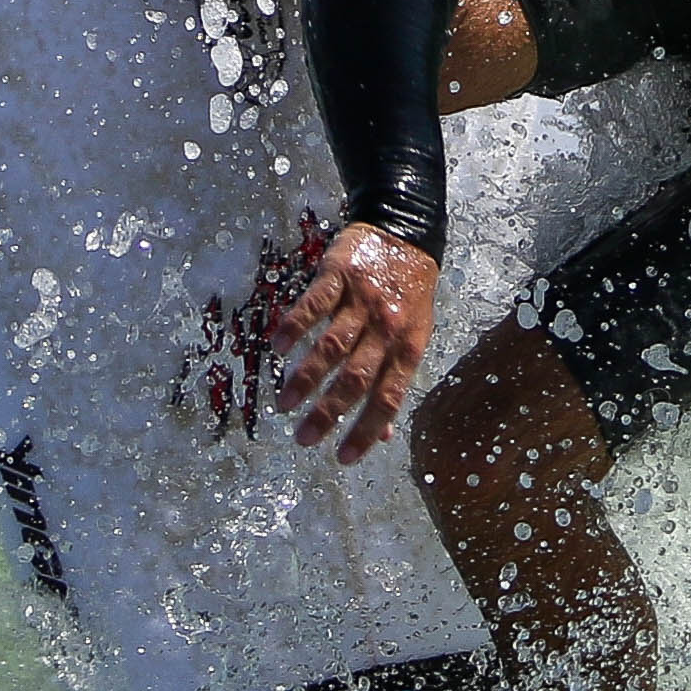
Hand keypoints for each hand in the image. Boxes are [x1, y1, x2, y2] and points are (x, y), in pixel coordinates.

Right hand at [272, 222, 439, 460]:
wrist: (405, 233)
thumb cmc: (409, 293)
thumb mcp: (414, 337)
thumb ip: (395, 382)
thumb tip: (386, 434)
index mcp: (408, 348)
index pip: (388, 399)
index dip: (367, 431)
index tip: (343, 458)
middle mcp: (387, 328)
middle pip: (356, 379)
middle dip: (328, 414)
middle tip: (304, 438)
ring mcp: (362, 301)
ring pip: (332, 347)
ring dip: (306, 379)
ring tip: (285, 404)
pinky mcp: (339, 275)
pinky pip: (314, 305)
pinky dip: (294, 328)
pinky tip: (277, 348)